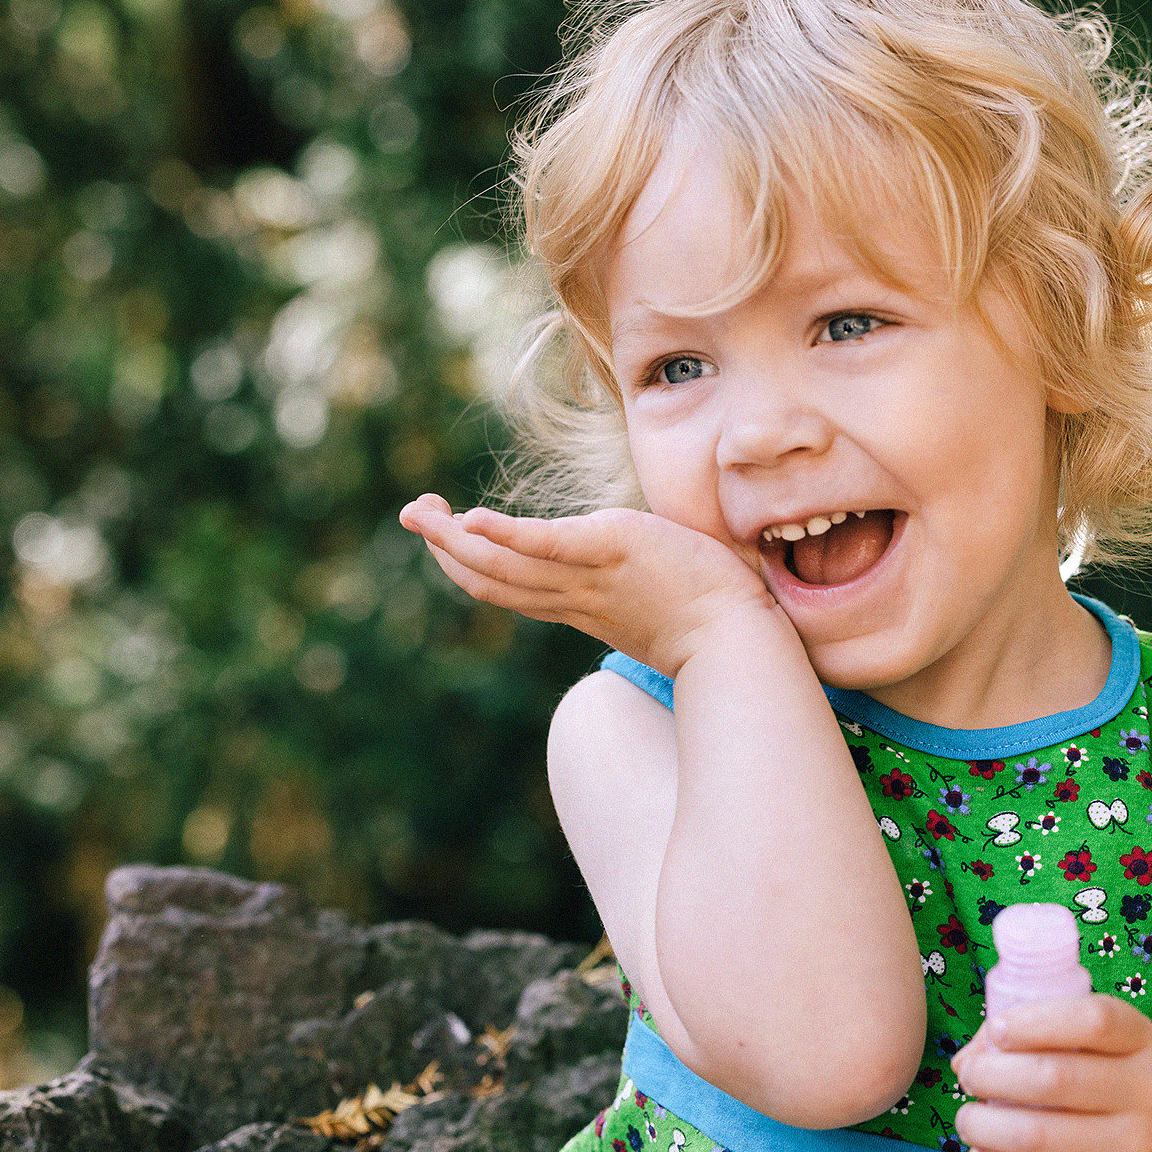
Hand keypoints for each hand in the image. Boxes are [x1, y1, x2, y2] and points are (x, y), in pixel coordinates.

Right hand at [397, 495, 778, 676]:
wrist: (739, 638)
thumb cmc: (712, 620)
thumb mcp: (654, 599)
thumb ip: (628, 583)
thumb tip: (631, 566)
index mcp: (577, 606)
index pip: (508, 586)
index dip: (469, 562)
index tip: (449, 535)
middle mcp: (571, 595)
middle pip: (489, 578)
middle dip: (444, 547)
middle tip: (412, 514)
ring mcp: (588, 576)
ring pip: (502, 565)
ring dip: (453, 539)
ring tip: (418, 512)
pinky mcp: (611, 550)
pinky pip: (546, 545)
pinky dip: (506, 535)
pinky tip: (472, 519)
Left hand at [950, 994, 1151, 1151]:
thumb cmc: (1120, 1088)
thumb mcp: (1102, 1048)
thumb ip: (1036, 1034)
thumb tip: (967, 1061)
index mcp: (1144, 1043)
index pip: (1092, 1022)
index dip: (1033, 1022)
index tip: (996, 1030)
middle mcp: (1151, 1096)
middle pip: (1052, 1079)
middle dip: (990, 1075)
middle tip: (970, 1077)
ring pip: (1036, 1137)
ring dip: (982, 1125)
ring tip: (968, 1119)